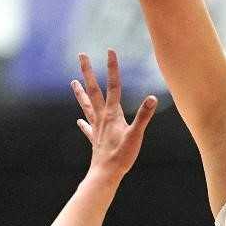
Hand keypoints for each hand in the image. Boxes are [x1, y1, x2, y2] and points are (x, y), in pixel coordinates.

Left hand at [71, 50, 155, 182]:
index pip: (113, 86)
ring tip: (73, 82)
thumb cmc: (121, 156)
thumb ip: (143, 116)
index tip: (110, 51)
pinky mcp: (94, 139)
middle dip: (88, 72)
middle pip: (93, 90)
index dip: (112, 68)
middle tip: (82, 55)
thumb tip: (152, 98)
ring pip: (87, 105)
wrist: (105, 174)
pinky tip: (79, 121)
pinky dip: (83, 123)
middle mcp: (101, 117)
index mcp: (112, 114)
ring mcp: (96, 128)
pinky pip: (87, 128)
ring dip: (80, 93)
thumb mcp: (136, 135)